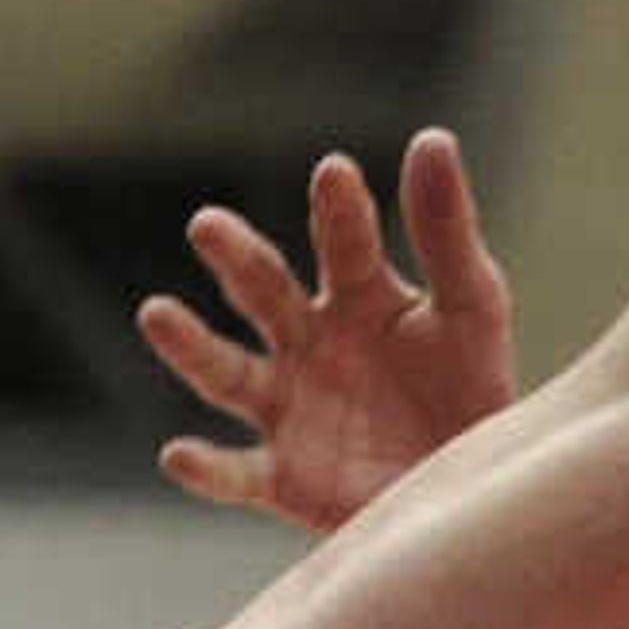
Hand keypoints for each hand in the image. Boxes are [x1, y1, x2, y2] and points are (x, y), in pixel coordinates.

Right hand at [139, 126, 517, 536]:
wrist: (469, 489)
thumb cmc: (469, 391)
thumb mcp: (472, 310)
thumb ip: (448, 234)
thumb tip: (430, 138)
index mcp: (359, 292)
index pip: (344, 240)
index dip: (339, 210)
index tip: (335, 174)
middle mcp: (310, 341)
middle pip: (264, 292)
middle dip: (236, 260)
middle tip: (208, 226)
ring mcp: (290, 408)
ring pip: (229, 374)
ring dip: (191, 347)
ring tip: (157, 315)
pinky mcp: (285, 478)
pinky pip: (237, 474)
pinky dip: (207, 469)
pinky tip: (178, 454)